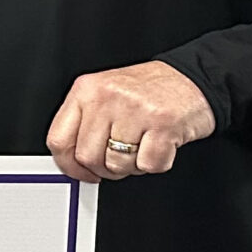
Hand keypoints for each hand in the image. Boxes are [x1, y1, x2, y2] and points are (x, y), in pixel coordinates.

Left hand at [46, 61, 213, 182]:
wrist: (193, 79)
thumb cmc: (148, 91)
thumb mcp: (105, 95)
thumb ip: (85, 123)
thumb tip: (71, 162)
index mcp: (86, 89)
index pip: (58, 139)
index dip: (69, 165)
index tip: (80, 172)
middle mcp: (108, 96)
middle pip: (87, 157)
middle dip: (104, 168)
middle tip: (120, 157)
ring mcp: (135, 109)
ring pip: (117, 165)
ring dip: (132, 166)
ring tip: (142, 145)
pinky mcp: (163, 123)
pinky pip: (148, 165)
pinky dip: (156, 163)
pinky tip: (160, 145)